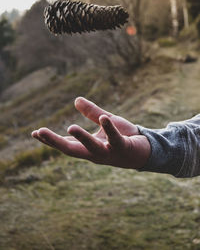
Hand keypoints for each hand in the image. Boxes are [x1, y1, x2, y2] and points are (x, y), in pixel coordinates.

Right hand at [32, 97, 150, 168]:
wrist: (146, 151)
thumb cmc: (123, 138)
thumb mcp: (106, 122)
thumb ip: (92, 113)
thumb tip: (76, 100)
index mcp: (88, 147)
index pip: (66, 144)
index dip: (50, 140)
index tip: (34, 133)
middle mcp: (95, 153)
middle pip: (72, 150)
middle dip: (55, 142)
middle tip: (39, 132)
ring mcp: (109, 152)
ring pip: (92, 148)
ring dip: (81, 138)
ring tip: (70, 127)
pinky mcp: (123, 148)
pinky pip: (115, 138)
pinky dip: (109, 129)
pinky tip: (104, 118)